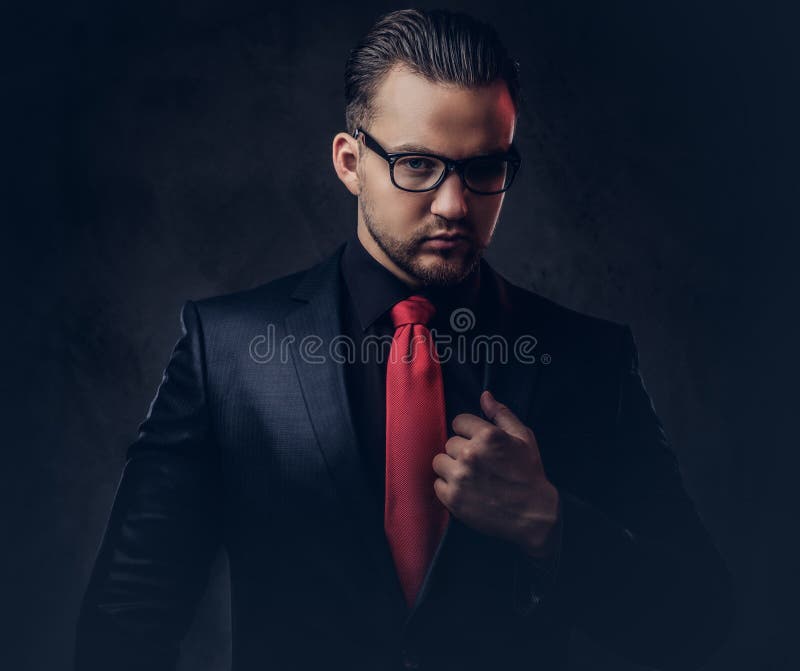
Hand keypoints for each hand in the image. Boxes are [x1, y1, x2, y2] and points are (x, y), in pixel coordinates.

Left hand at [432, 389, 559, 557]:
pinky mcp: (453, 498)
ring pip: (440, 461)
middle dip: (461, 451)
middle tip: (479, 464)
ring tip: (469, 476)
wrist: (533, 515)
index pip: (458, 422)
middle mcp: (470, 454)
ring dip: (451, 468)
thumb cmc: (529, 474)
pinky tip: (465, 490)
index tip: (478, 443)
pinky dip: (448, 487)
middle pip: (449, 443)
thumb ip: (501, 414)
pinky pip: (437, 484)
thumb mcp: (523, 438)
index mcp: (487, 436)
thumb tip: (484, 396)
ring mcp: (460, 477)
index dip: (468, 432)